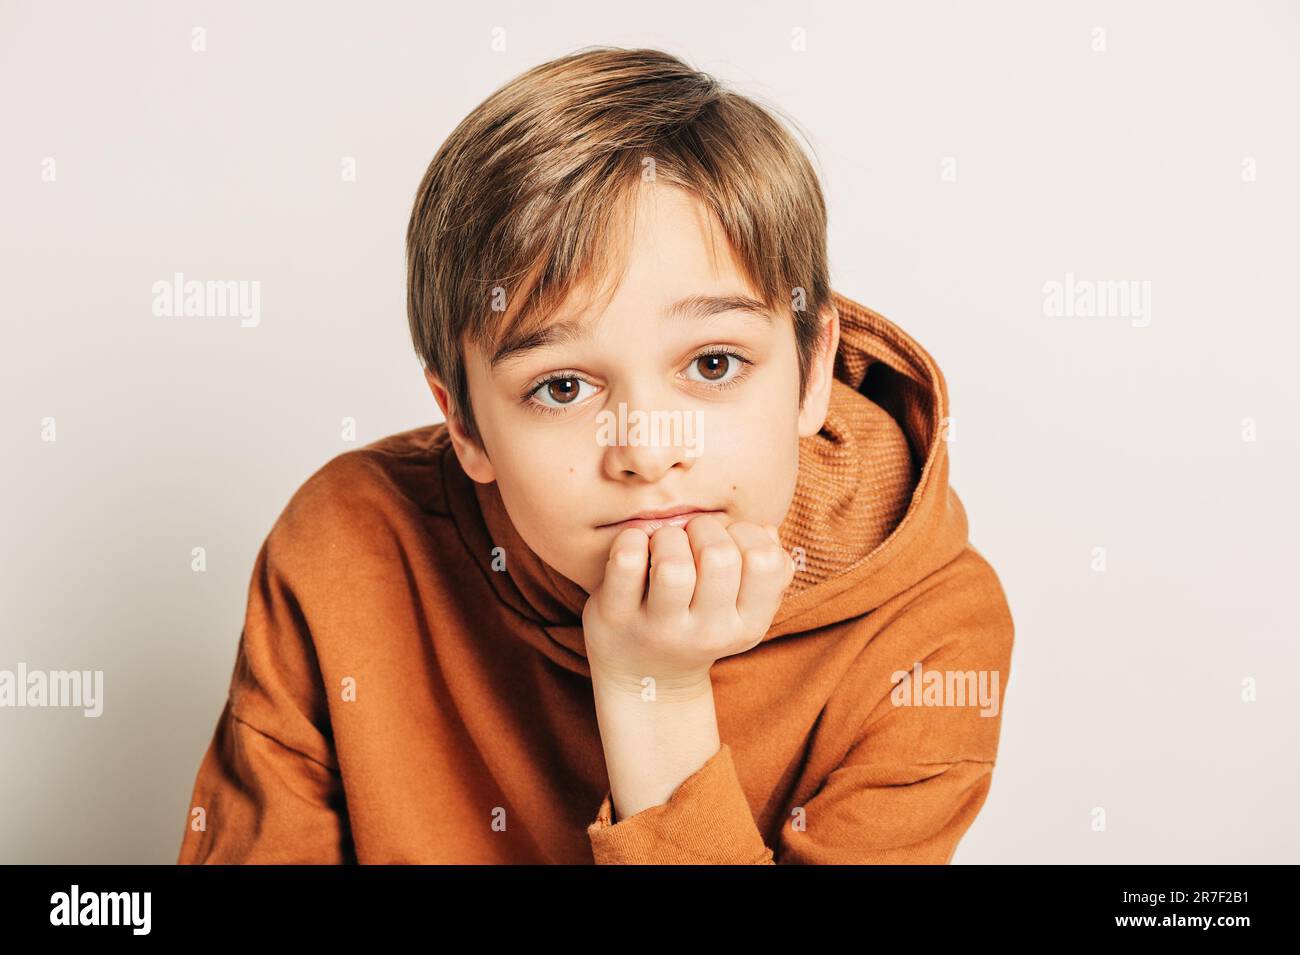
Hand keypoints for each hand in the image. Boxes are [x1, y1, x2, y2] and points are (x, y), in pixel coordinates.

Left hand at [581, 514, 794, 697]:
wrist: (646, 679)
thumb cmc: (699, 626)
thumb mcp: (743, 611)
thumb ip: (768, 573)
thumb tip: (768, 531)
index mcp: (747, 626)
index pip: (765, 560)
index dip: (745, 533)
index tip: (726, 539)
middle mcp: (707, 633)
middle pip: (719, 555)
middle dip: (704, 528)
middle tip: (691, 538)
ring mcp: (660, 629)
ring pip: (673, 564)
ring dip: (668, 537)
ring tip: (663, 545)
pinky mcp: (618, 617)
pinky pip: (626, 560)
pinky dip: (630, 539)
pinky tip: (635, 546)